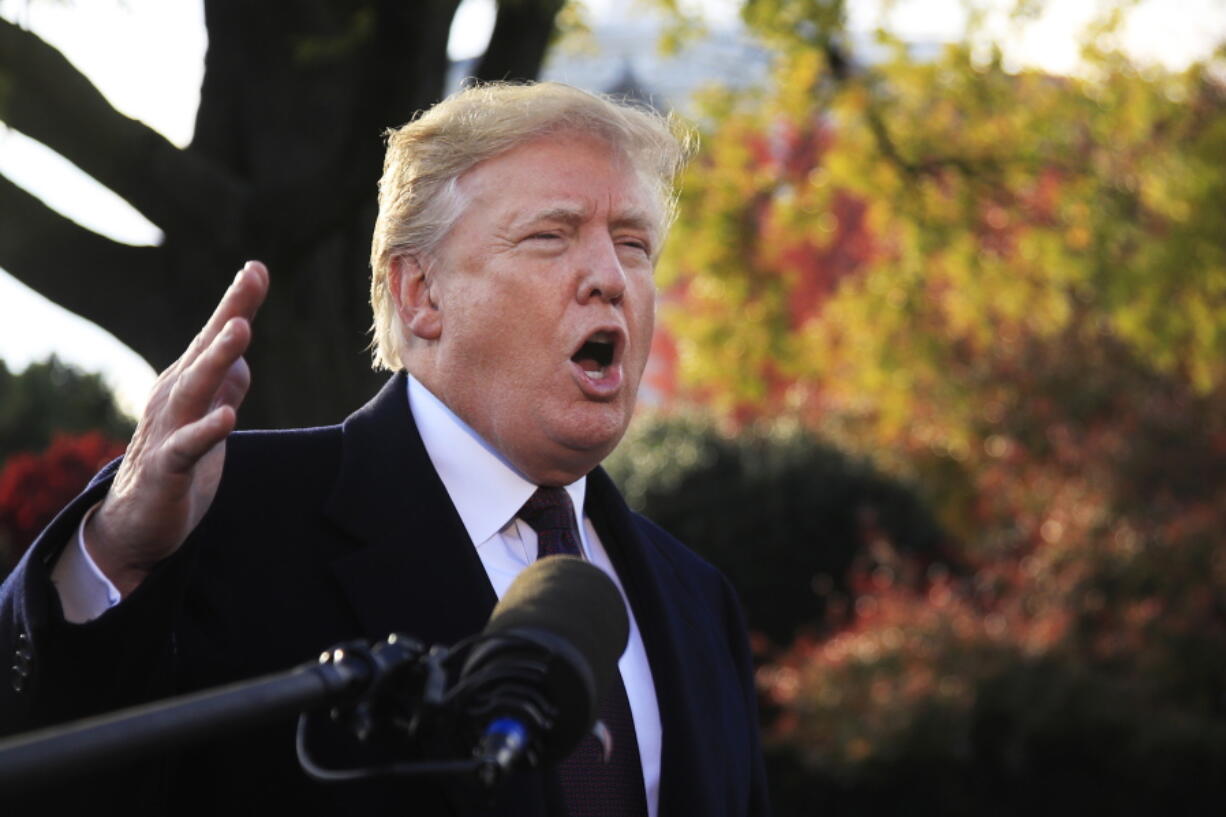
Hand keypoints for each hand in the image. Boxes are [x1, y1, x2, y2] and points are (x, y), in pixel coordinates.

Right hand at [84, 261, 269, 595]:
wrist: (135, 522)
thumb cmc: (175, 464)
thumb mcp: (208, 420)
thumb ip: (224, 389)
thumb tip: (242, 360)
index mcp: (186, 383)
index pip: (214, 337)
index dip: (236, 303)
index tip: (257, 267)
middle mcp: (173, 398)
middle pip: (205, 350)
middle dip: (229, 314)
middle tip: (250, 280)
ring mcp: (168, 431)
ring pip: (195, 389)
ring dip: (216, 358)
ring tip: (241, 330)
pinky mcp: (167, 469)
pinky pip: (188, 447)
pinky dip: (207, 431)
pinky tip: (228, 418)